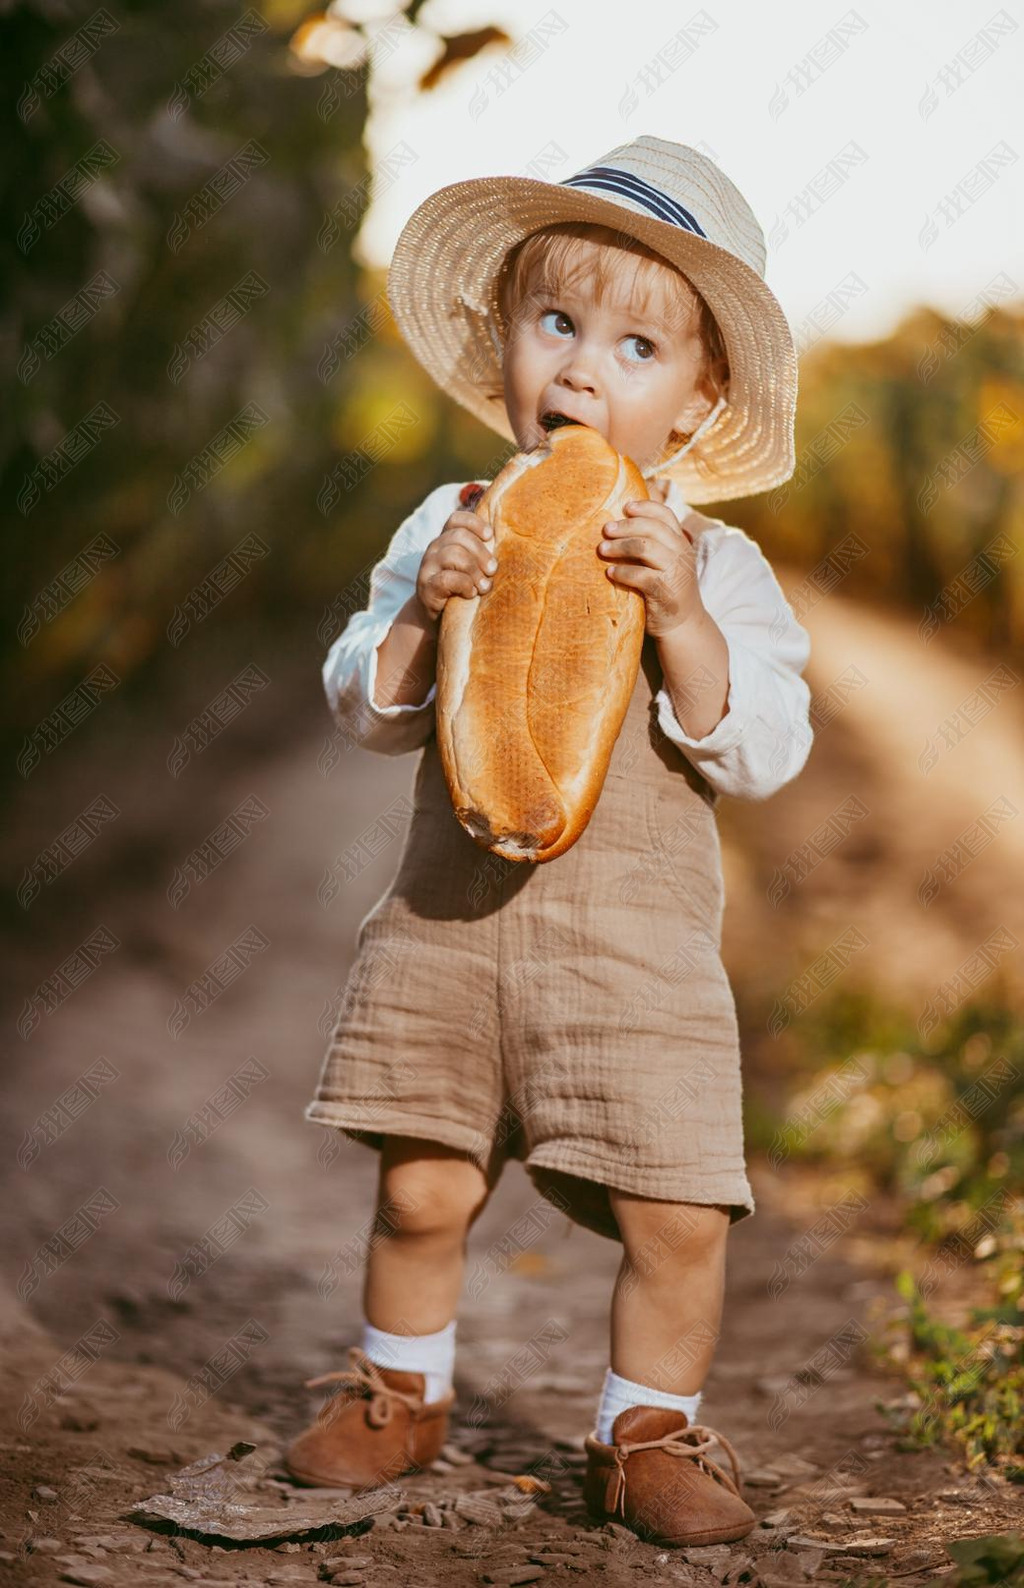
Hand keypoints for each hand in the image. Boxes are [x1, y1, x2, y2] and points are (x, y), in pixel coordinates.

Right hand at [416, 496, 496, 622]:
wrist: (439, 621)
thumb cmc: (463, 592)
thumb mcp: (472, 569)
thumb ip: (482, 555)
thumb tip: (511, 544)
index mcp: (446, 541)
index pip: (456, 519)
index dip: (475, 523)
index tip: (490, 536)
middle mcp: (434, 550)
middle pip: (458, 536)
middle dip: (481, 552)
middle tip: (493, 570)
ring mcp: (427, 568)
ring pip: (453, 554)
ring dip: (474, 570)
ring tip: (484, 586)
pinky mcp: (426, 588)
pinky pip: (446, 578)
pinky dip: (464, 585)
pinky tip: (471, 593)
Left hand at [597, 499, 702, 637]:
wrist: (682, 625)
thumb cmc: (666, 590)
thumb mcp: (666, 563)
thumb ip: (652, 545)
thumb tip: (617, 526)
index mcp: (681, 542)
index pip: (665, 514)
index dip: (645, 507)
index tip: (625, 506)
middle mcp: (681, 553)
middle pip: (652, 528)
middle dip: (626, 526)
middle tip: (606, 529)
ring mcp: (675, 571)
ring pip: (646, 547)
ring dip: (620, 546)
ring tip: (602, 549)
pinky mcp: (665, 590)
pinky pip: (640, 575)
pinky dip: (622, 572)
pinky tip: (609, 572)